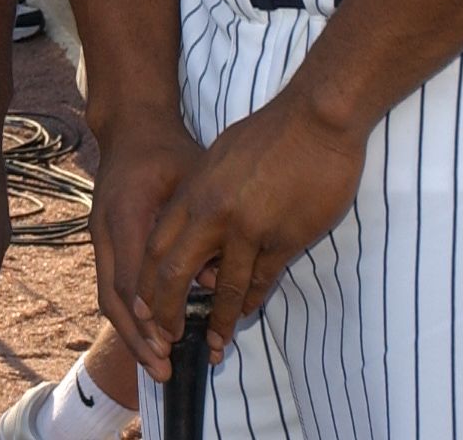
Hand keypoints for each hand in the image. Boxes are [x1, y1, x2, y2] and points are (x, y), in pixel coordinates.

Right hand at [86, 110, 204, 378]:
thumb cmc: (167, 150)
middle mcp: (105, 232)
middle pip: (114, 299)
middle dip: (137, 339)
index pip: (132, 279)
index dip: (150, 317)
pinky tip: (150, 334)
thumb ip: (200, 226)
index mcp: (125, 216)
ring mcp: (100, 237)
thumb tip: (213, 277)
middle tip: (163, 370)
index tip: (170, 344)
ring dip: (131, 333)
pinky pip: (112, 287)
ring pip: (109, 297)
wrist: (132, 127)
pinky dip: (129, 315)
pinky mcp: (104, 241)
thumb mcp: (191, 179)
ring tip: (156, 363)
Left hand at [150, 92, 368, 366]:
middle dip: (167, 311)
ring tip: (214, 342)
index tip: (146, 309)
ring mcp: (248, 228)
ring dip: (217, 319)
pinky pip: (262, 279)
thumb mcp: (221, 156)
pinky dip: (251, 300)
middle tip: (168, 337)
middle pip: (175, 273)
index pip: (158, 246)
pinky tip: (246, 312)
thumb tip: (194, 223)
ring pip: (223, 286)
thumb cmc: (271, 132)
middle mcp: (213, 213)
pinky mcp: (283, 238)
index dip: (148, 283)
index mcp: (194, 191)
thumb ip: (203, 192)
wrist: (316, 120)